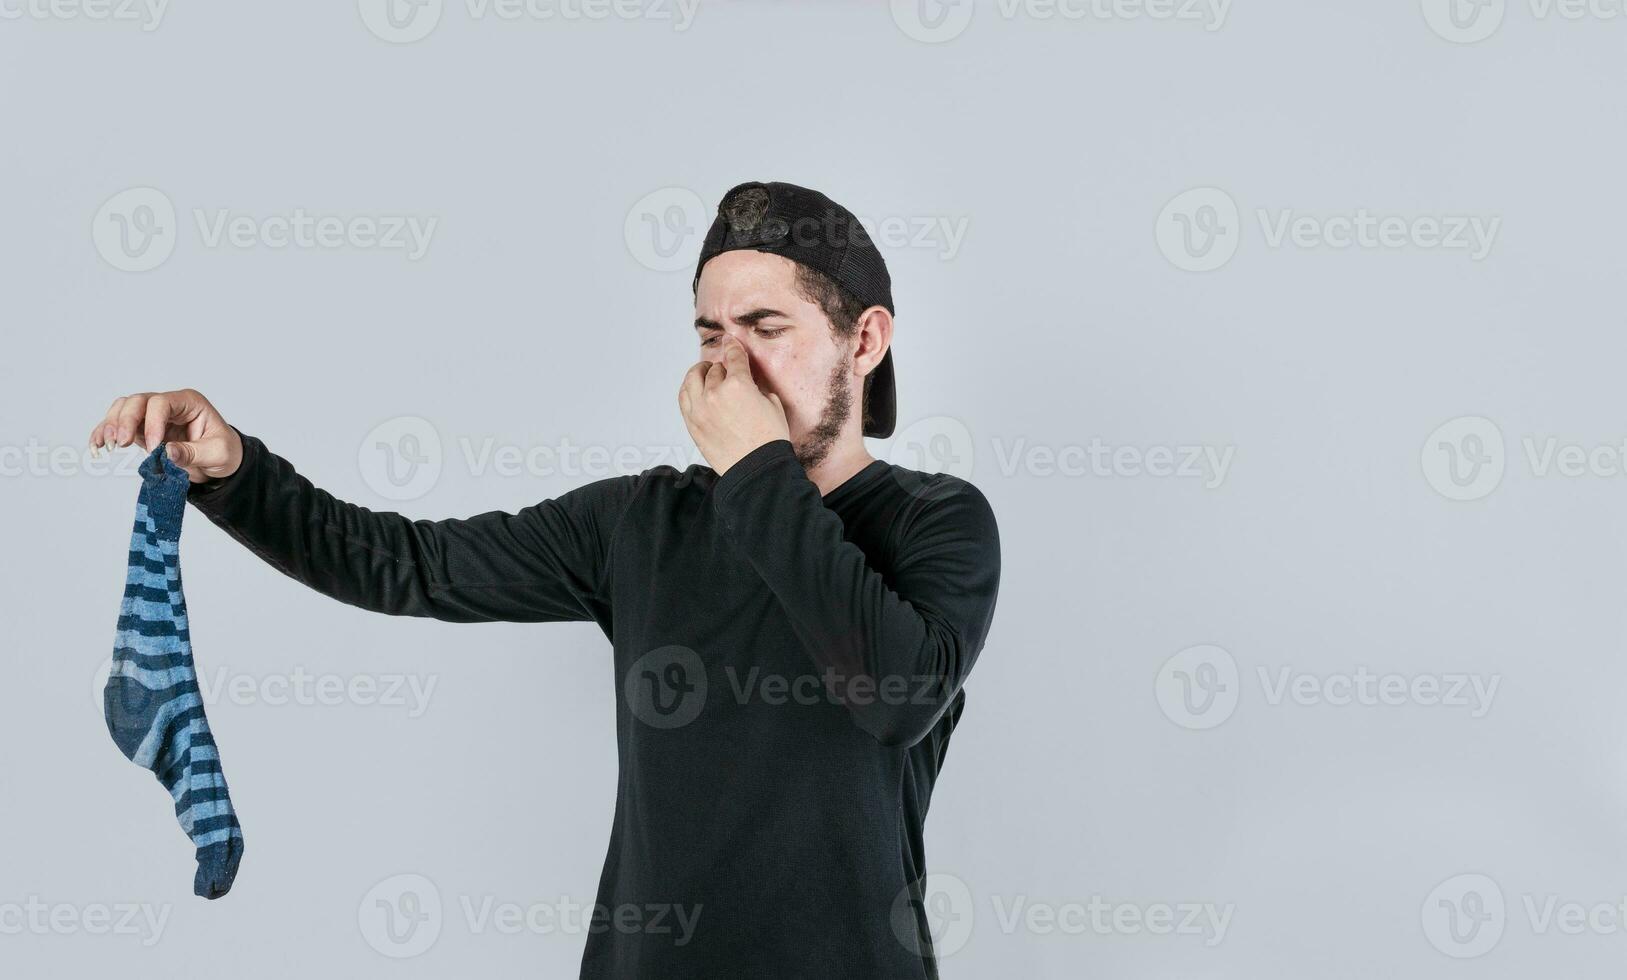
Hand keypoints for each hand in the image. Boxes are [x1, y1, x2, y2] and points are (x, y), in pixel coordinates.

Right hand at [88, 388, 242, 482]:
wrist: (221, 462)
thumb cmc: (224, 452)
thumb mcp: (218, 454)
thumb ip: (193, 453)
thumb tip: (165, 453)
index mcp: (190, 403)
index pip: (162, 403)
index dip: (153, 422)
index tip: (154, 446)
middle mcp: (169, 405)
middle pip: (138, 401)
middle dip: (125, 420)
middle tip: (121, 444)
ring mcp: (152, 417)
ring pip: (123, 409)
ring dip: (111, 424)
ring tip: (108, 445)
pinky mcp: (142, 430)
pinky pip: (118, 426)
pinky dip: (104, 433)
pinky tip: (97, 446)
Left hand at [678, 334, 789, 475]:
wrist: (756, 470)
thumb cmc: (768, 440)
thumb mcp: (772, 404)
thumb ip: (756, 387)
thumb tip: (747, 382)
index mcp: (738, 385)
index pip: (733, 357)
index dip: (732, 347)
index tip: (730, 342)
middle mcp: (715, 393)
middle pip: (714, 370)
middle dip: (721, 367)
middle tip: (726, 369)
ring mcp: (700, 409)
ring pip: (692, 379)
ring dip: (699, 373)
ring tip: (705, 373)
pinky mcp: (692, 424)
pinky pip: (684, 398)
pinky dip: (688, 389)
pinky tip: (694, 388)